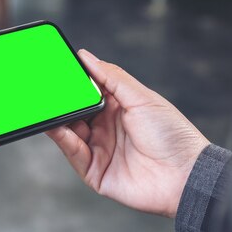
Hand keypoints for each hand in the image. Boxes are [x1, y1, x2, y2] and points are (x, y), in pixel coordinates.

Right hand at [47, 50, 208, 217]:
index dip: (74, 82)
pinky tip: (56, 127)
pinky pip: (74, 153)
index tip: (58, 69)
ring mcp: (101, 151)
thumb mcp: (141, 98)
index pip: (88, 92)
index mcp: (119, 109)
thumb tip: (87, 57)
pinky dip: (63, 139)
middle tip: (47, 88)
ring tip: (46, 106)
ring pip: (70, 132)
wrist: (185, 175)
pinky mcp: (95, 172)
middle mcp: (107, 129)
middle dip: (62, 101)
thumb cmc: (172, 135)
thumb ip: (111, 77)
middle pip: (76, 112)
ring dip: (58, 119)